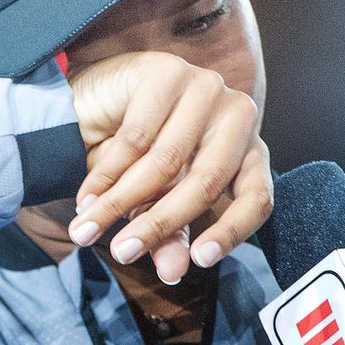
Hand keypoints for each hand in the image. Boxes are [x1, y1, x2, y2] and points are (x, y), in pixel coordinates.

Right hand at [63, 51, 270, 284]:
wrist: (88, 109)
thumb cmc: (131, 159)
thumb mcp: (152, 204)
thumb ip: (168, 236)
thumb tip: (174, 272)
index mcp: (247, 151)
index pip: (257, 196)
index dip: (232, 231)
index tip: (199, 259)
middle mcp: (237, 115)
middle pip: (207, 181)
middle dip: (159, 223)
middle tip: (123, 252)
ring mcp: (205, 88)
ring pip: (166, 162)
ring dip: (120, 202)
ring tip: (87, 229)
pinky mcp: (167, 71)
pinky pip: (136, 137)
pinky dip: (106, 174)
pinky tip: (86, 197)